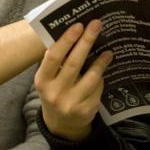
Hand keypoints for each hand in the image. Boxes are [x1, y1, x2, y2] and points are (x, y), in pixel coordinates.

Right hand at [35, 21, 112, 140]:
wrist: (61, 124)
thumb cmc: (55, 91)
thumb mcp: (48, 78)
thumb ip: (56, 61)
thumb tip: (75, 32)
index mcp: (42, 81)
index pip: (54, 57)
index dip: (66, 40)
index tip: (78, 25)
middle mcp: (54, 93)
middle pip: (74, 63)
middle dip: (86, 41)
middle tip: (96, 25)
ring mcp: (71, 103)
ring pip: (91, 77)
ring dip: (101, 61)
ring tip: (108, 51)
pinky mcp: (85, 110)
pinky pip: (97, 89)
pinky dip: (101, 77)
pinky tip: (103, 70)